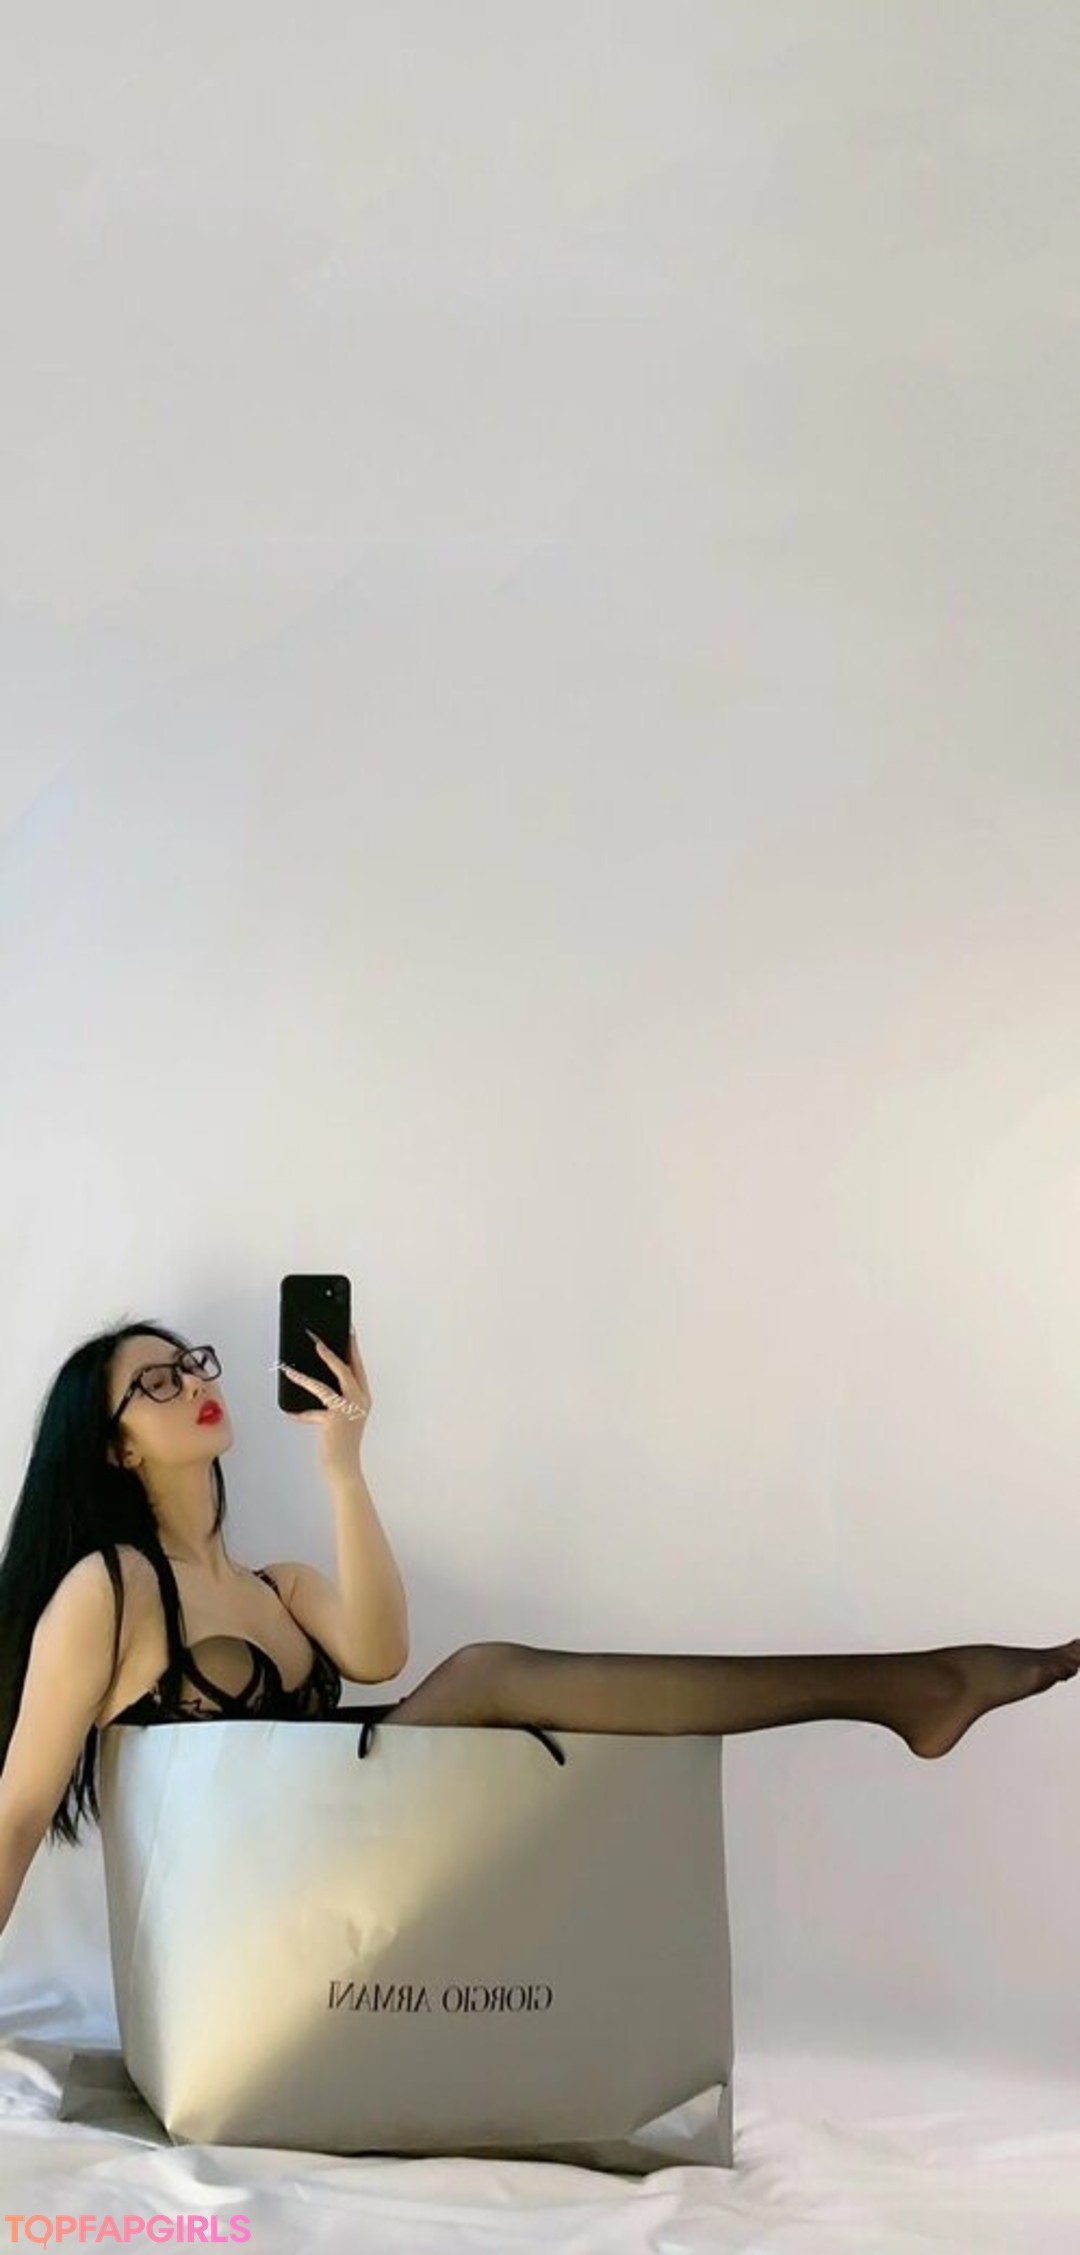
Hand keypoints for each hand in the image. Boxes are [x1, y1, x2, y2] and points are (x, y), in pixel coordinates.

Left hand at [279, 1325, 371, 1473]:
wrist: (345, 1467)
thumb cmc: (342, 1443)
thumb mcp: (342, 1417)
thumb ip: (333, 1400)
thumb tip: (313, 1381)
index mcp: (364, 1397)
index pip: (358, 1367)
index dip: (353, 1348)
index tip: (348, 1331)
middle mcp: (359, 1400)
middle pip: (345, 1368)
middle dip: (329, 1352)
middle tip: (316, 1339)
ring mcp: (348, 1410)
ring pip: (324, 1386)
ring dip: (303, 1378)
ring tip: (289, 1370)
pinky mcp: (333, 1420)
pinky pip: (310, 1411)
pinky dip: (298, 1414)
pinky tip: (288, 1414)